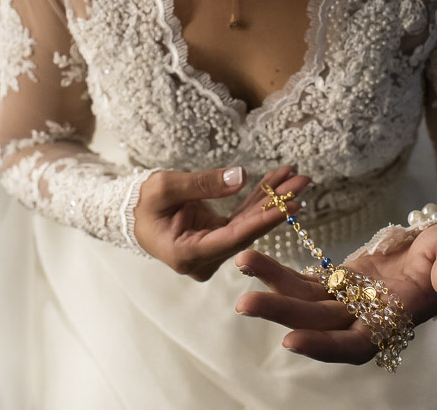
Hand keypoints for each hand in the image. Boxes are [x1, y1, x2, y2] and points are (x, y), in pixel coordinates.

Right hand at [135, 164, 310, 280]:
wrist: (133, 215)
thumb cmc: (141, 203)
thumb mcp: (164, 187)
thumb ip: (201, 184)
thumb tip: (241, 177)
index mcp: (187, 254)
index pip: (233, 239)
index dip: (263, 222)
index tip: (290, 204)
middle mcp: (205, 259)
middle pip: (248, 232)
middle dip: (277, 205)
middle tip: (304, 181)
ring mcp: (214, 250)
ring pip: (250, 225)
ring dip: (274, 200)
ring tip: (298, 176)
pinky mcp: (219, 238)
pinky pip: (244, 218)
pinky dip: (261, 200)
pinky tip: (280, 181)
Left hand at [234, 221, 436, 364]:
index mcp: (396, 320)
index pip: (356, 345)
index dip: (324, 346)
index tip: (290, 341)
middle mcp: (367, 318)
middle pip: (318, 324)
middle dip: (282, 314)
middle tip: (244, 304)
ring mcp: (351, 301)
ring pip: (305, 301)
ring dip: (272, 287)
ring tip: (241, 264)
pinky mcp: (342, 282)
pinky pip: (306, 280)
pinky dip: (281, 272)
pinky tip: (255, 261)